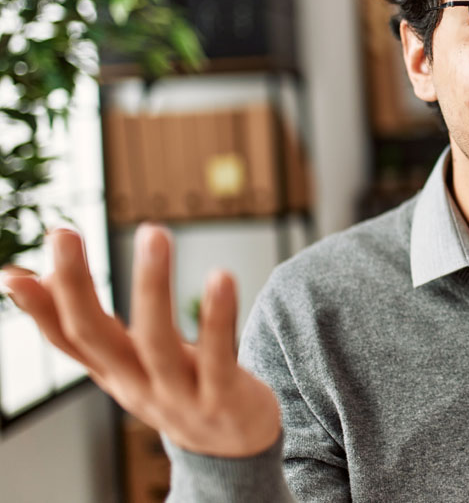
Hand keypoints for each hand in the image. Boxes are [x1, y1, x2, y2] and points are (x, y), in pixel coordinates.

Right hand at [0, 224, 280, 457]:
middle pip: (96, 338)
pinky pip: (219, 355)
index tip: (11, 275)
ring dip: (151, 285)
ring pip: (158, 343)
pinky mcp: (225, 398)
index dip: (39, 311)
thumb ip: (91, 328)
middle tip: (62, 233)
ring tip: (152, 232)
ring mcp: (180, 396)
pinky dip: (218, 316)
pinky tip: (221, 276)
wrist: (236, 445)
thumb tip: (33, 277)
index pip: (68, 341)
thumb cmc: (179, 387)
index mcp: (114, 373)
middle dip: (76, 286)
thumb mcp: (129, 363)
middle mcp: (137, 386)